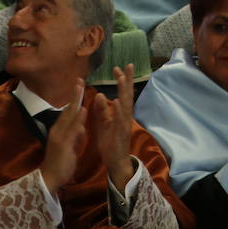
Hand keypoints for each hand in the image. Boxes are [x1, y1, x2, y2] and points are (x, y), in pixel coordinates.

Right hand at [40, 79, 87, 192]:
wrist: (50, 179)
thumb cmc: (60, 162)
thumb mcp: (70, 145)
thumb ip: (75, 134)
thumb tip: (80, 125)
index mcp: (60, 130)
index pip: (67, 111)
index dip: (74, 98)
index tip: (79, 85)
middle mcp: (57, 130)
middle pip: (67, 109)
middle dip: (74, 95)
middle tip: (79, 80)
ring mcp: (59, 136)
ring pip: (68, 116)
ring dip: (75, 102)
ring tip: (81, 88)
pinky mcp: (62, 144)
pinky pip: (71, 129)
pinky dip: (77, 119)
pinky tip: (82, 109)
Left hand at [93, 64, 137, 190]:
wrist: (116, 163)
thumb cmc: (110, 143)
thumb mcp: (104, 124)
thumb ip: (102, 110)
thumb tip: (99, 95)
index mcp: (120, 114)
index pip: (121, 94)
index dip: (121, 81)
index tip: (117, 68)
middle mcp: (125, 117)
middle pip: (127, 95)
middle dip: (127, 81)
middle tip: (128, 65)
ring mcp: (124, 125)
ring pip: (126, 105)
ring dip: (124, 91)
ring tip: (122, 78)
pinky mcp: (121, 134)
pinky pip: (120, 121)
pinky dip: (119, 111)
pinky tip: (117, 101)